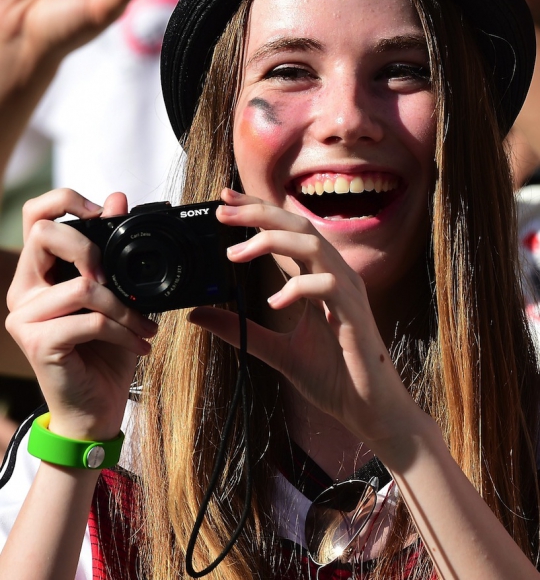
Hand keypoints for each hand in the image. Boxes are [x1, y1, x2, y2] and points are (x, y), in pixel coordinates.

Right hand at [5, 189, 157, 440]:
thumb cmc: (105, 350)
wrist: (98, 407)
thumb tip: (117, 198)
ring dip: (125, 308)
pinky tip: (139, 344)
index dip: (65, 200)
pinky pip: (90, 321)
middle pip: (44, 234)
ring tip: (145, 326)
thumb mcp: (117, 295)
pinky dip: (123, 330)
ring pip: (81, 286)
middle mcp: (24, 290)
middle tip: (118, 281)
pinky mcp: (38, 342)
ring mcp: (25, 317)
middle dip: (91, 249)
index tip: (102, 211)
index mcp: (40, 273)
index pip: (36, 216)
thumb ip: (113, 250)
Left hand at [189, 189, 425, 456]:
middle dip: (259, 214)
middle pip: (299, 225)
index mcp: (317, 277)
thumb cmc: (332, 376)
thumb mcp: (274, 350)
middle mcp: (334, 275)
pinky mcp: (354, 313)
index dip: (257, 212)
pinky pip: (327, 286)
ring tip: (236, 253)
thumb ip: (240, 330)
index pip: (286, 232)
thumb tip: (197, 315)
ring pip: (313, 244)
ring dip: (272, 241)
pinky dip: (297, 288)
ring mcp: (347, 291)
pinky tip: (274, 302)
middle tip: (221, 211)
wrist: (367, 409)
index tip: (224, 200)